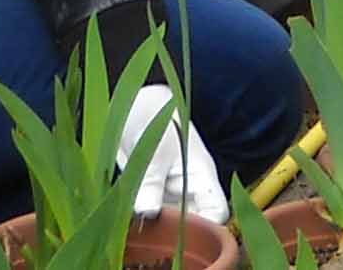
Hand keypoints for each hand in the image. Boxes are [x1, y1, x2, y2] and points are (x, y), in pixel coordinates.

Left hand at [117, 87, 230, 225]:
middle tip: (153, 235)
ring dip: (154, 228)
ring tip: (137, 229)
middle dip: (176, 233)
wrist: (134, 107)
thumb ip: (152, 180)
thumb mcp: (155, 149)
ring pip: (168, 222)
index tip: (183, 235)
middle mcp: (188, 190)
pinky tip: (126, 223)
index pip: (216, 211)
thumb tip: (147, 212)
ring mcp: (168, 194)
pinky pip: (148, 215)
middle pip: (192, 222)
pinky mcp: (148, 196)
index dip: (206, 227)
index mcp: (202, 177)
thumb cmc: (154, 118)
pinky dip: (139, 221)